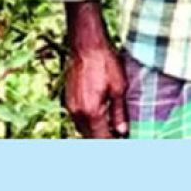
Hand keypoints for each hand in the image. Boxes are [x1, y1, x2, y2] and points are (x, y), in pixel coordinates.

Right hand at [63, 0, 128, 137]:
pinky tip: (99, 119)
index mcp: (91, 112)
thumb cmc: (105, 63)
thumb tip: (123, 131)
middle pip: (90, 137)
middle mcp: (77, 112)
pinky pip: (78, 119)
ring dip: (95, 133)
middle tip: (118, 140)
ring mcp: (70, 106)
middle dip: (103, 140)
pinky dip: (88, 123)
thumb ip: (119, 113)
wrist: (86, 46)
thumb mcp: (119, 88)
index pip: (102, 139)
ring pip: (82, 129)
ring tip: (111, 131)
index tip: (123, 145)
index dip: (113, 144)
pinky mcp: (68, 99)